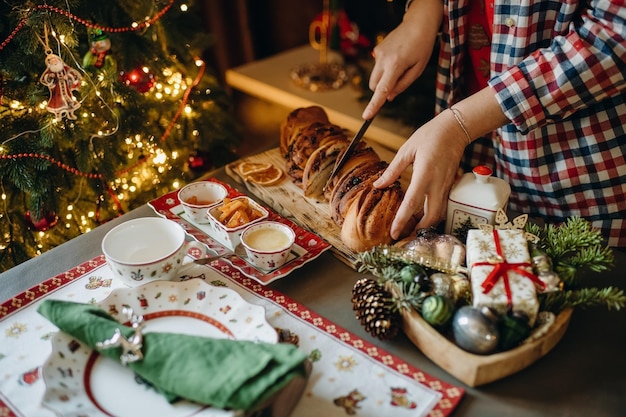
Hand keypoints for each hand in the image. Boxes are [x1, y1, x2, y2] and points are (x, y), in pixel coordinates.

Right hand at [362, 0, 442, 119]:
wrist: (418, 23)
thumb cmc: (422, 46)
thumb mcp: (418, 69)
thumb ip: (403, 85)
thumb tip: (389, 97)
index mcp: (395, 66)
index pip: (381, 90)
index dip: (374, 105)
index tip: (366, 117)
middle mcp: (383, 60)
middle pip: (374, 86)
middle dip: (381, 90)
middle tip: (398, 82)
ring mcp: (378, 54)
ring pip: (374, 77)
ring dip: (384, 79)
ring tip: (400, 65)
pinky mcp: (377, 49)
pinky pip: (378, 66)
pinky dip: (385, 68)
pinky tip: (397, 57)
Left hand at [374, 111, 467, 238]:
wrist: (456, 129)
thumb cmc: (430, 136)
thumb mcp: (407, 150)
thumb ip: (393, 170)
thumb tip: (378, 185)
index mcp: (424, 174)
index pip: (412, 203)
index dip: (402, 220)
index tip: (393, 233)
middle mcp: (437, 184)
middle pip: (430, 217)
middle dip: (417, 230)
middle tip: (402, 235)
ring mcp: (446, 187)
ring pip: (438, 214)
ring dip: (426, 224)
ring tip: (410, 228)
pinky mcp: (450, 186)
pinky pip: (442, 206)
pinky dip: (432, 215)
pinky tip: (421, 216)